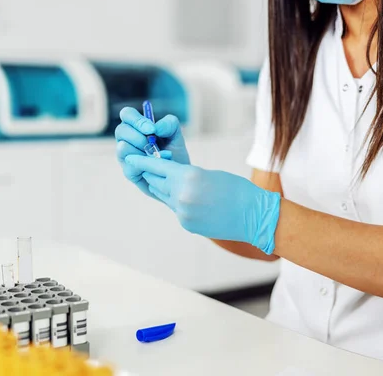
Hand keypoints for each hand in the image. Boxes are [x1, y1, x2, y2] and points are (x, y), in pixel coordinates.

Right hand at [115, 107, 189, 197]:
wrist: (179, 177)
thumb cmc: (176, 154)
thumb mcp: (176, 135)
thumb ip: (169, 124)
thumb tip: (155, 128)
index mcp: (136, 126)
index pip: (127, 114)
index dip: (136, 120)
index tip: (151, 129)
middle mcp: (127, 139)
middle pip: (121, 130)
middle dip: (138, 137)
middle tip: (153, 145)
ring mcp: (125, 156)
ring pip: (122, 147)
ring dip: (142, 152)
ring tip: (158, 157)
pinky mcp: (128, 171)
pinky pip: (130, 165)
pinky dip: (145, 166)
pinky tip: (156, 167)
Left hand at [124, 155, 280, 253]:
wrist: (253, 215)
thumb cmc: (236, 189)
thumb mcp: (208, 174)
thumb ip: (186, 176)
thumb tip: (171, 180)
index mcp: (188, 176)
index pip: (156, 167)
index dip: (142, 162)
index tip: (129, 158)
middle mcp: (181, 195)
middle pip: (156, 183)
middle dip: (153, 175)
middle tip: (149, 168)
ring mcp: (183, 212)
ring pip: (164, 197)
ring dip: (164, 189)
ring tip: (172, 183)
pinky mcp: (186, 224)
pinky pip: (175, 209)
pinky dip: (178, 203)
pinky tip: (191, 200)